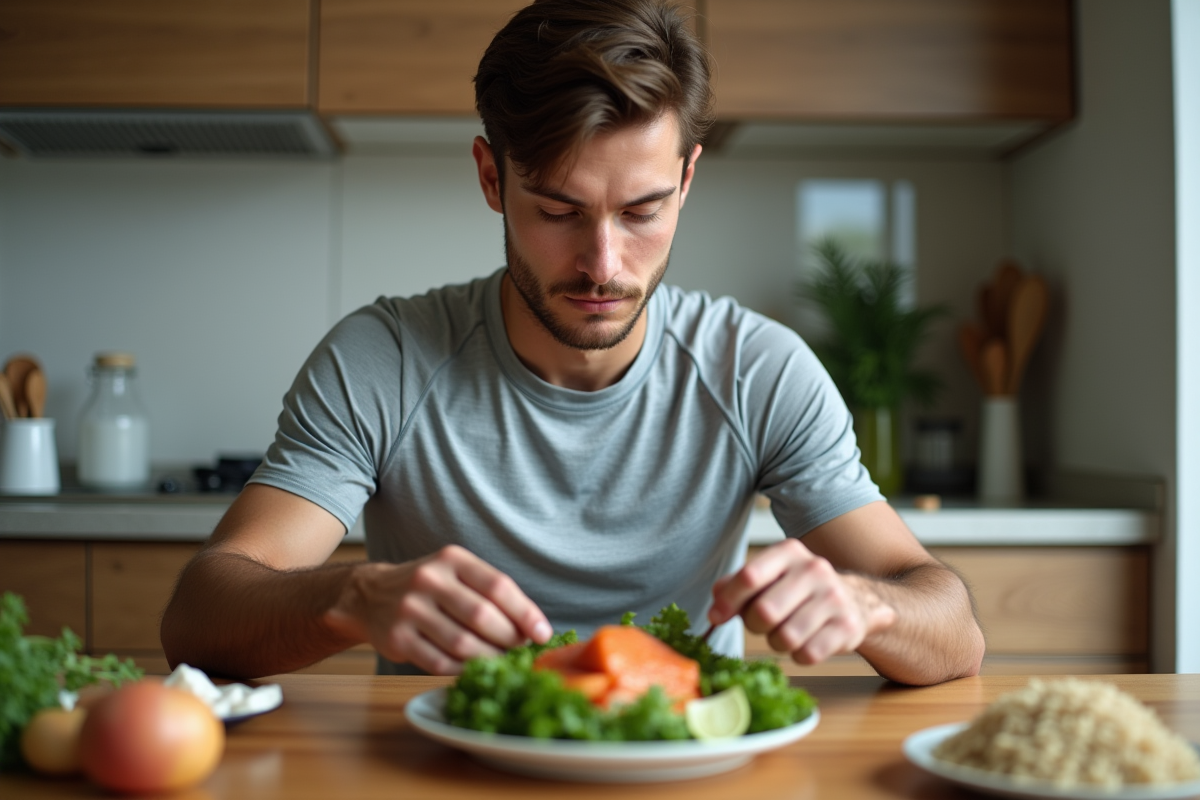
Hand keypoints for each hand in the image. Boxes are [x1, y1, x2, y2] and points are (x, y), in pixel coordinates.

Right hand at [322, 545, 551, 674]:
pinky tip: (472, 669)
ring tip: (502, 662)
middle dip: (509, 639)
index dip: (526, 613)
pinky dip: (462, 670)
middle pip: (482, 616)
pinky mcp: (397, 639)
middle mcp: (429, 580)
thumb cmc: (430, 588)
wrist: (370, 596)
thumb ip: (491, 593)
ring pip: (463, 644)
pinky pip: (440, 663)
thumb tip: (533, 628)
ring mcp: (410, 609)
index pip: (498, 586)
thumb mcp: (457, 573)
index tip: (543, 634)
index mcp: (452, 559)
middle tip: (521, 651)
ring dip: (489, 658)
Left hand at [708, 538, 896, 664]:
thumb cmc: (800, 590)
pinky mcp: (847, 627)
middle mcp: (814, 569)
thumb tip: (716, 603)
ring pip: (785, 637)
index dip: (727, 601)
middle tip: (761, 624)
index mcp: (789, 552)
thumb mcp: (770, 577)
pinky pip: (807, 654)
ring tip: (785, 632)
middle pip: (764, 611)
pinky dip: (799, 655)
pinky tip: (806, 641)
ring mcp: (834, 598)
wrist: (855, 601)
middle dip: (754, 625)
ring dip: (777, 642)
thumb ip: (737, 585)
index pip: (749, 576)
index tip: (715, 617)